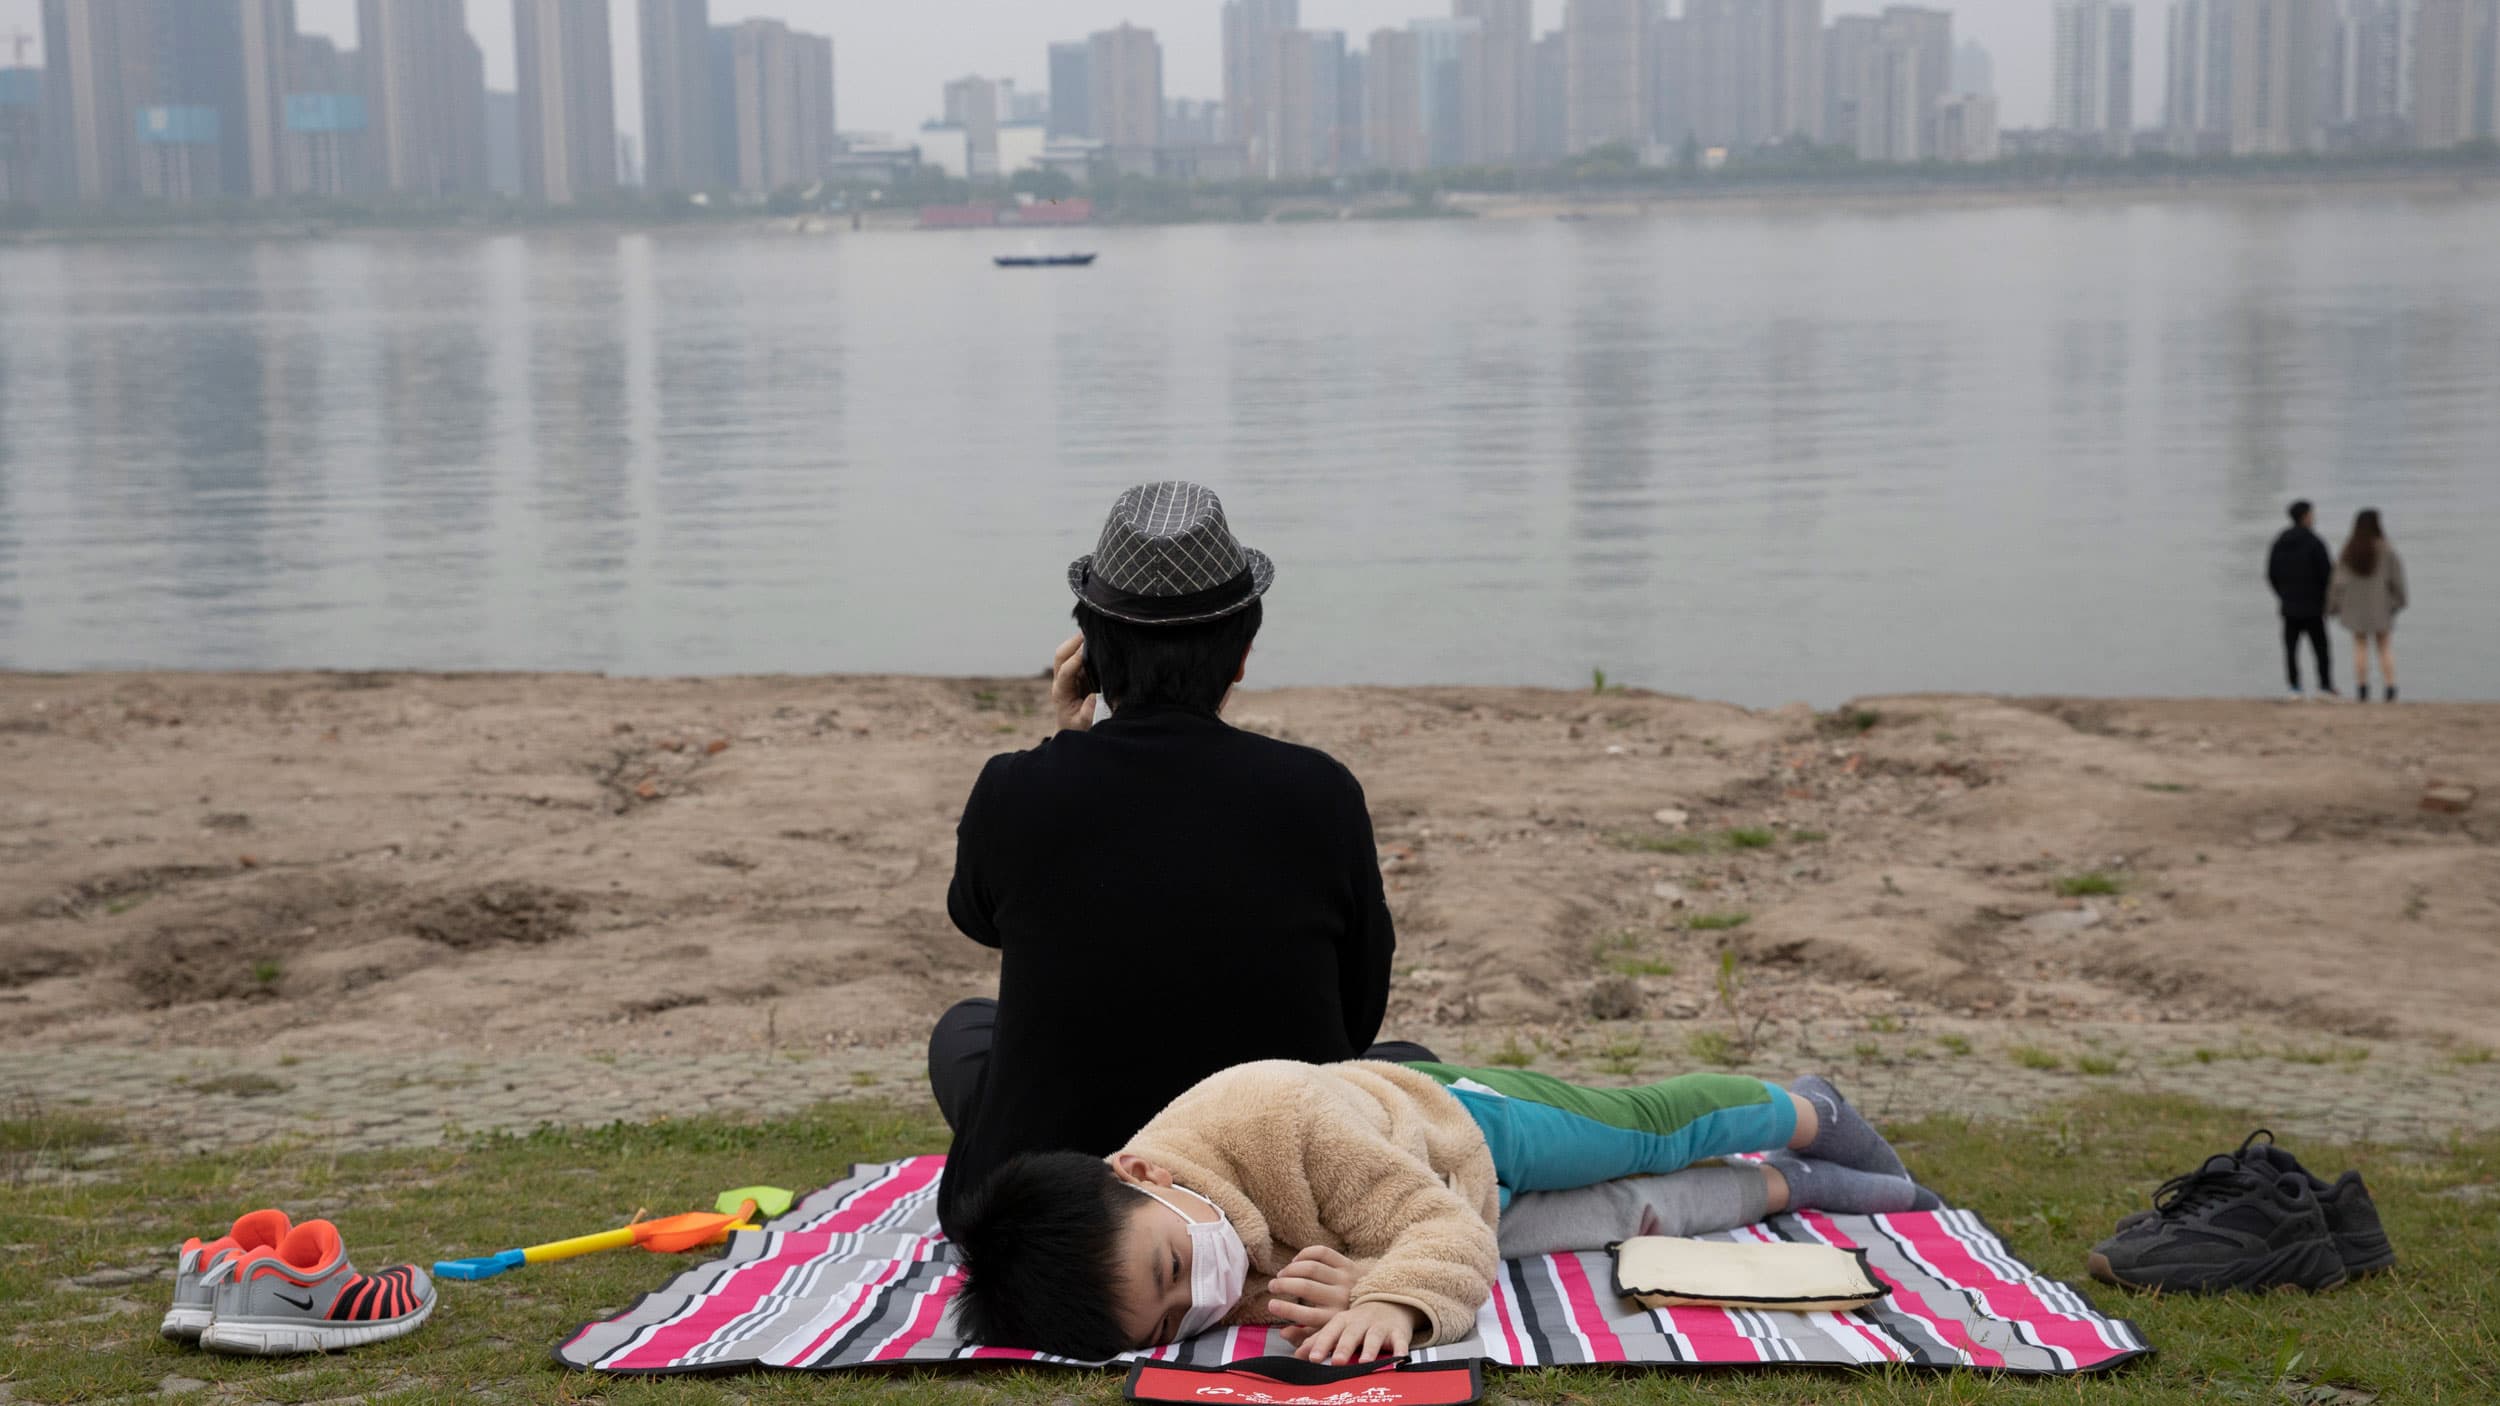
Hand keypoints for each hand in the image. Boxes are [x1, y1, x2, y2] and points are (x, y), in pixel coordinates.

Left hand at [1050, 634, 1094, 731]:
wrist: (1072, 729)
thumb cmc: (1077, 727)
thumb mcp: (1084, 723)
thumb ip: (1090, 711)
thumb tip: (1097, 695)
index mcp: (1061, 693)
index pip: (1065, 672)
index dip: (1075, 660)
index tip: (1088, 650)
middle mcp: (1061, 680)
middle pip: (1061, 654)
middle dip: (1074, 642)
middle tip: (1091, 633)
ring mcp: (1068, 674)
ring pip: (1068, 651)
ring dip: (1080, 641)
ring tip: (1096, 634)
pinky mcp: (1077, 672)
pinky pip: (1079, 654)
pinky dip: (1086, 646)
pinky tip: (1099, 642)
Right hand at [1267, 1245, 1354, 1345]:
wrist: (1381, 1302)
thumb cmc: (1348, 1320)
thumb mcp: (1329, 1332)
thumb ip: (1305, 1336)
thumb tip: (1282, 1333)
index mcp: (1334, 1318)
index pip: (1306, 1315)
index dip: (1286, 1310)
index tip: (1271, 1304)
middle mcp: (1339, 1298)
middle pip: (1305, 1287)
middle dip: (1284, 1285)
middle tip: (1272, 1286)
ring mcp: (1344, 1278)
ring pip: (1311, 1268)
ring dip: (1291, 1269)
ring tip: (1281, 1274)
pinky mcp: (1348, 1263)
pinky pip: (1322, 1252)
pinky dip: (1305, 1254)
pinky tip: (1296, 1261)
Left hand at [1293, 1300, 1422, 1365]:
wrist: (1390, 1303)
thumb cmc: (1357, 1321)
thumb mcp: (1337, 1326)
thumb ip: (1316, 1338)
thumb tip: (1292, 1349)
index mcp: (1342, 1321)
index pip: (1329, 1331)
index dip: (1321, 1344)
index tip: (1311, 1357)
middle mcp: (1360, 1322)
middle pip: (1350, 1334)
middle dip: (1344, 1347)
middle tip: (1336, 1362)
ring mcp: (1379, 1327)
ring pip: (1374, 1337)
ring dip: (1370, 1350)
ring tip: (1364, 1362)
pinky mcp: (1398, 1332)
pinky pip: (1401, 1341)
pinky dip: (1401, 1349)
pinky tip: (1400, 1358)